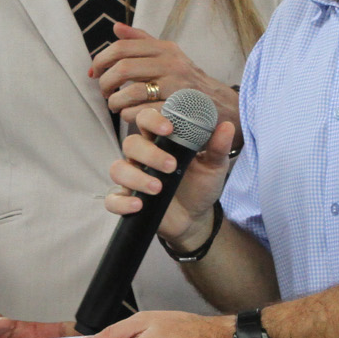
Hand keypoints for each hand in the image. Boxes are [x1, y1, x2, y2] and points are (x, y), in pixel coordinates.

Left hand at [89, 24, 239, 129]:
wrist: (222, 107)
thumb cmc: (189, 83)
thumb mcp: (171, 56)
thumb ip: (143, 42)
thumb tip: (116, 27)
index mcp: (165, 49)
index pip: (122, 47)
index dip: (101, 59)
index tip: (94, 72)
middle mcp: (171, 63)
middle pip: (122, 68)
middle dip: (105, 82)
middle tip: (104, 92)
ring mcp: (176, 87)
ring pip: (129, 92)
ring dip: (114, 102)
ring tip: (115, 106)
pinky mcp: (177, 109)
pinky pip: (141, 112)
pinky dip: (129, 115)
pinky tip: (130, 116)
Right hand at [107, 106, 237, 248]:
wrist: (196, 218)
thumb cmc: (200, 186)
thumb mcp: (213, 167)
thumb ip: (217, 147)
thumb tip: (227, 125)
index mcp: (160, 142)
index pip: (146, 120)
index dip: (153, 120)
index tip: (169, 129)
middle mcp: (142, 157)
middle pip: (130, 143)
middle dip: (149, 153)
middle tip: (171, 166)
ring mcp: (132, 179)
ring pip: (118, 169)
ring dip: (136, 178)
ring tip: (159, 188)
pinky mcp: (127, 201)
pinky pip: (112, 200)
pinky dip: (121, 202)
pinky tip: (138, 205)